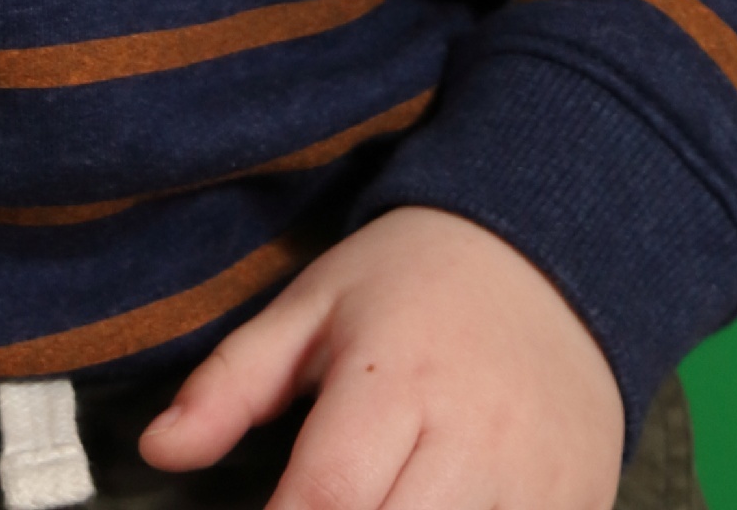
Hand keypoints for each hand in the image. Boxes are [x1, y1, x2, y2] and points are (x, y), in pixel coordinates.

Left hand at [137, 207, 624, 509]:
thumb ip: (231, 383)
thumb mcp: (312, 305)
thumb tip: (156, 449)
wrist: (548, 252)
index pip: (329, 496)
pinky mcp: (579, 504)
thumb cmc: (413, 283)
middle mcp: (472, 436)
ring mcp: (535, 480)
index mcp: (394, 379)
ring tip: (376, 507)